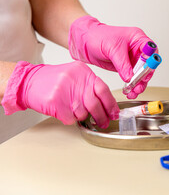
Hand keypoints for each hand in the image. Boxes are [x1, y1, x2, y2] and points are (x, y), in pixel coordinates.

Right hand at [1, 61, 118, 127]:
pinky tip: (65, 112)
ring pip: (83, 113)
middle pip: (95, 104)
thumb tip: (107, 103)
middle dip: (102, 116)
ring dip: (82, 116)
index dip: (111, 104)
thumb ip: (89, 86)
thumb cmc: (52, 80)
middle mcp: (75, 80)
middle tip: (104, 122)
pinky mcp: (55, 103)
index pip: (103, 89)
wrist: (28, 81)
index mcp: (83, 72)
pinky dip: (70, 119)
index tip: (114, 113)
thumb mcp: (74, 75)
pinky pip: (70, 118)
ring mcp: (65, 91)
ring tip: (75, 111)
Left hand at [68, 15, 156, 98]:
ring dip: (139, 83)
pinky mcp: (126, 67)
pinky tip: (130, 90)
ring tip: (134, 91)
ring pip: (141, 73)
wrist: (84, 42)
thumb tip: (130, 77)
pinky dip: (132, 85)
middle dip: (144, 77)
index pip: (151, 50)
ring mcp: (132, 59)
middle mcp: (137, 48)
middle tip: (139, 85)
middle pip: (148, 65)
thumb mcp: (112, 49)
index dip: (151, 61)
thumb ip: (122, 64)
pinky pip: (133, 78)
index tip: (145, 71)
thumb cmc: (97, 36)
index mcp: (137, 38)